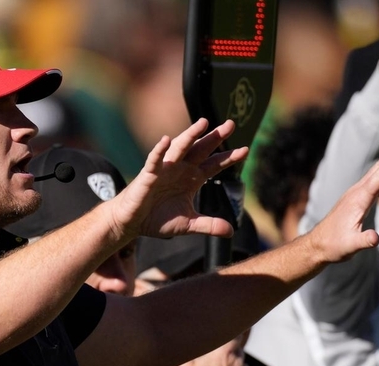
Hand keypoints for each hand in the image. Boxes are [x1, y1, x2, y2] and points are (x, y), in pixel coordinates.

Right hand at [105, 119, 248, 240]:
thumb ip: (208, 225)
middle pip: (201, 149)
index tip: (246, 150)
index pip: (214, 165)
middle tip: (231, 123)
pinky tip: (166, 140)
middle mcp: (180, 169)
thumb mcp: (188, 224)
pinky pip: (154, 159)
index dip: (229, 157)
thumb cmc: (158, 218)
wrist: (133, 222)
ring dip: (191, 135)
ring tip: (203, 122)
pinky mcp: (148, 174)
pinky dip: (159, 150)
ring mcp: (165, 169)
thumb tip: (230, 231)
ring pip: (180, 148)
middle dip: (215, 137)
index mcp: (192, 179)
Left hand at [298, 134, 378, 264]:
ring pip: (377, 173)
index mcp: (359, 199)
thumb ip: (364, 241)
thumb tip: (376, 238)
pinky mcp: (357, 201)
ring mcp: (356, 195)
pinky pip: (375, 185)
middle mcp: (357, 192)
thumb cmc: (333, 246)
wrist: (317, 245)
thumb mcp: (350, 246)